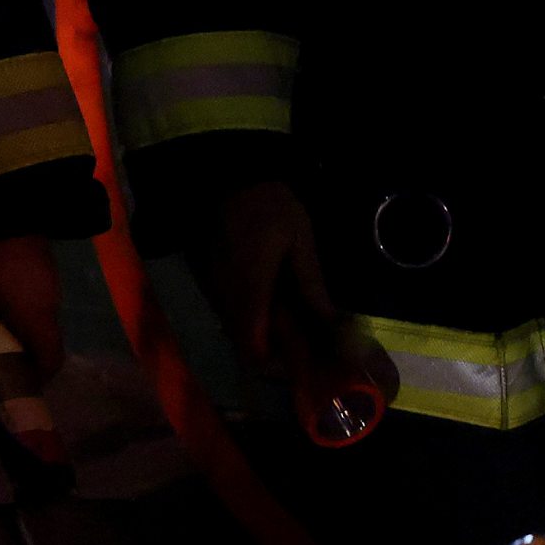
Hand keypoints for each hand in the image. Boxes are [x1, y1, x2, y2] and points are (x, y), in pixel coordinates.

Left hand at [0, 233, 68, 387]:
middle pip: (46, 342)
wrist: (7, 208)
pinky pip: (38, 304)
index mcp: (37, 317)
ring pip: (41, 322)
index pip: (52, 359)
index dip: (38, 376)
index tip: (17, 381)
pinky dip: (22, 313)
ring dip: (21, 332)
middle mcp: (52, 306)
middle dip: (24, 355)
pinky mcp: (46, 272)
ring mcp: (52, 287)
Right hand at [196, 179, 386, 427]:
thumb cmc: (268, 205)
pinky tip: (279, 311)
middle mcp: (227, 299)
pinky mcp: (213, 282)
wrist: (226, 176)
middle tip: (308, 353)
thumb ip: (311, 283)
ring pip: (239, 332)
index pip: (255, 348)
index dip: (277, 367)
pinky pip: (234, 314)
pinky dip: (256, 322)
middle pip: (246, 346)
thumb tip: (330, 321)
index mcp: (249, 292)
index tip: (305, 367)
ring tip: (300, 335)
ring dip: (265, 340)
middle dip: (275, 357)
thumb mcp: (299, 241)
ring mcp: (216, 291)